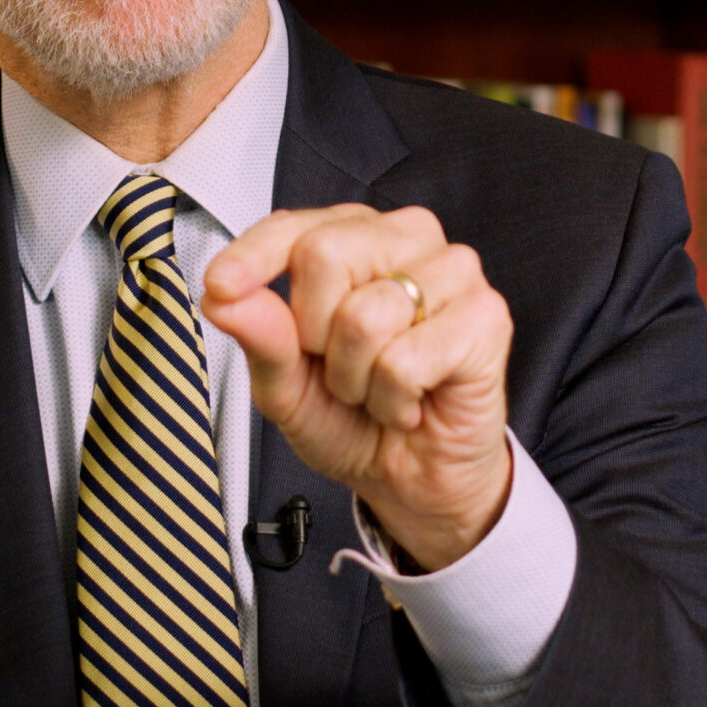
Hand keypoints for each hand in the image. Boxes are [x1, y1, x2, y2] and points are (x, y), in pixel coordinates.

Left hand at [201, 204, 513, 570]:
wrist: (414, 478)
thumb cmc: (355, 420)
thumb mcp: (287, 388)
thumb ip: (260, 339)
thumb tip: (225, 297)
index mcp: (351, 239)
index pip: (291, 227)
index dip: (251, 256)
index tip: (219, 285)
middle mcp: (404, 240)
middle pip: (324, 255)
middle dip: (315, 336)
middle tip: (341, 369)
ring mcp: (452, 271)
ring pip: (365, 314)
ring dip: (357, 378)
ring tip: (379, 388)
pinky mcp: (486, 316)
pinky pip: (406, 359)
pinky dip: (395, 399)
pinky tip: (411, 402)